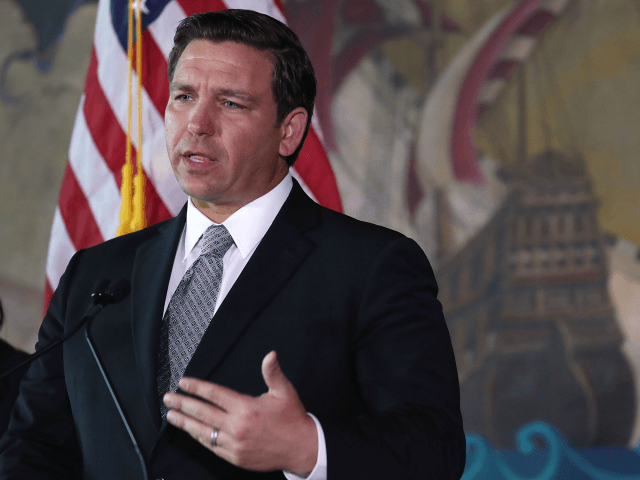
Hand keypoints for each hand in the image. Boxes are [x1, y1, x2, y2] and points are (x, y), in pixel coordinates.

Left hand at [163, 351, 317, 476]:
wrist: (302, 448)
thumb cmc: (292, 418)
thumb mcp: (284, 392)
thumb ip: (273, 373)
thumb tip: (270, 355)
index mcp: (246, 407)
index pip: (214, 394)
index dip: (197, 388)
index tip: (183, 383)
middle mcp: (237, 426)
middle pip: (203, 413)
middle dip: (183, 404)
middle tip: (168, 398)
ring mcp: (235, 444)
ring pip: (203, 431)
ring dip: (185, 423)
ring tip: (171, 416)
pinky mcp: (235, 457)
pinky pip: (212, 446)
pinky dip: (199, 438)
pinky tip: (191, 432)